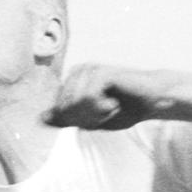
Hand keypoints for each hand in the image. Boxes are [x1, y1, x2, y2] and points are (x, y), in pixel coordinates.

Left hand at [45, 62, 161, 130]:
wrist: (152, 101)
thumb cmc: (124, 110)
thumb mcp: (91, 120)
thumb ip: (66, 119)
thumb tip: (40, 119)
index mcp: (72, 81)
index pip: (59, 111)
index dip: (78, 122)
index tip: (99, 117)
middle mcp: (78, 71)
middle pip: (65, 108)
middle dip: (86, 118)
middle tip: (106, 112)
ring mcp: (89, 69)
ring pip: (76, 104)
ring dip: (95, 114)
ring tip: (111, 107)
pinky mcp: (101, 71)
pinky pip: (88, 99)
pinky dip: (102, 108)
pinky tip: (114, 103)